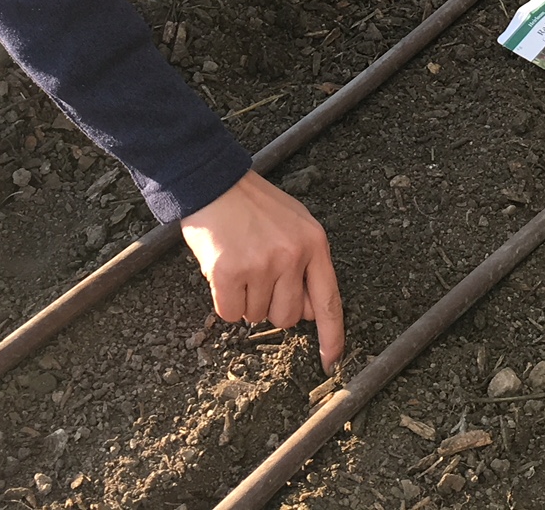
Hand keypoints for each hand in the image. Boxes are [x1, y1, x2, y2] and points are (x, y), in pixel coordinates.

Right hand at [182, 171, 344, 367]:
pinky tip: (223, 271)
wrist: (213, 182)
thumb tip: (309, 312)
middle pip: (288, 317)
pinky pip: (229, 313)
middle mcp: (292, 256)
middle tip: (258, 277)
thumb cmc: (253, 204)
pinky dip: (224, 300)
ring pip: (256, 316)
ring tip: (240, 264)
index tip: (331, 361)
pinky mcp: (230, 272)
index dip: (331, 335)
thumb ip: (307, 263)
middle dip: (272, 307)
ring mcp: (262, 265)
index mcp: (314, 243)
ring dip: (246, 299)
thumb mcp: (295, 224)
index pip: (329, 300)